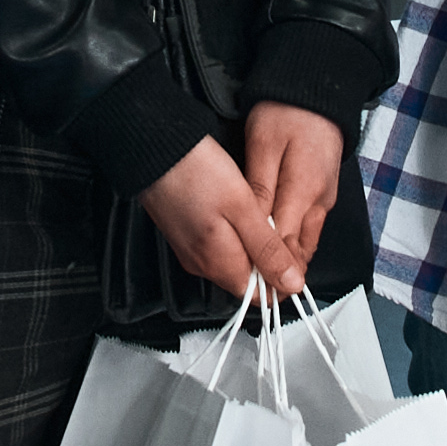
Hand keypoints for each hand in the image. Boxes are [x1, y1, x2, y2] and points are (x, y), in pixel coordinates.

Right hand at [142, 135, 303, 292]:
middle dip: (266, 258)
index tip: (290, 252)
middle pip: (246, 279)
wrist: (154, 149)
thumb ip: (268, 250)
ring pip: (233, 262)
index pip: (260, 297)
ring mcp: (190, 251)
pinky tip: (233, 208)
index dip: (281, 279)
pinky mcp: (184, 236)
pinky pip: (216, 247)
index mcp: (219, 264)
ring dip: (250, 244)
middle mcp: (202, 265)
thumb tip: (292, 283)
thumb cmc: (196, 172)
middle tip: (272, 222)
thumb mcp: (244, 209)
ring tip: (252, 211)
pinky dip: (232, 234)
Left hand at [234, 104, 344, 290]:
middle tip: (255, 292)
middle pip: (299, 251)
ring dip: (287, 260)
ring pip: (306, 242)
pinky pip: (308, 228)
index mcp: (304, 193)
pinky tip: (276, 247)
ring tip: (262, 276)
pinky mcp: (324, 193)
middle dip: (278, 273)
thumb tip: (257, 229)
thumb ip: (261, 190)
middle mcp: (319, 202)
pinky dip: (293, 243)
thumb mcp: (264, 147)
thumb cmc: (287, 113)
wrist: (318, 89)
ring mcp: (325, 199)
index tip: (253, 291)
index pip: (286, 247)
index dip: (269, 271)